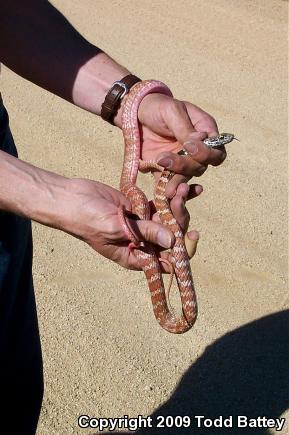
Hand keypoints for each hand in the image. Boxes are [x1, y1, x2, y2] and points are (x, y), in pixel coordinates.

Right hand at [63, 178, 200, 270]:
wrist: (71, 199)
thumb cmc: (87, 221)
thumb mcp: (116, 229)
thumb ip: (144, 232)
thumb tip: (172, 240)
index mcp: (136, 257)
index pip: (166, 260)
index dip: (182, 251)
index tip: (192, 235)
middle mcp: (143, 243)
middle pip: (171, 237)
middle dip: (180, 219)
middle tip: (179, 199)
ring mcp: (142, 224)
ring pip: (168, 219)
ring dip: (178, 205)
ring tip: (183, 186)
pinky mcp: (140, 207)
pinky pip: (160, 204)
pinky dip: (171, 196)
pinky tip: (186, 186)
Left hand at [137, 92, 226, 196]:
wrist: (135, 114)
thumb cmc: (158, 107)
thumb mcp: (172, 111)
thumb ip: (185, 127)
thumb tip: (199, 141)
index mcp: (204, 132)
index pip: (216, 151)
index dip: (206, 153)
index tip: (189, 146)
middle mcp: (196, 151)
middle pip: (200, 166)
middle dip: (185, 165)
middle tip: (164, 158)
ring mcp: (182, 162)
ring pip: (186, 177)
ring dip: (175, 180)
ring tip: (162, 178)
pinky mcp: (166, 171)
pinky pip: (170, 183)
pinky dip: (168, 189)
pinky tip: (164, 192)